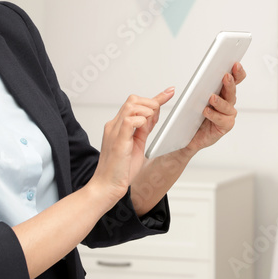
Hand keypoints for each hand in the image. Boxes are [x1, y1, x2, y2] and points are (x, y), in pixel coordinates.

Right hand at [91, 88, 173, 207]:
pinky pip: (129, 120)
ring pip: (132, 106)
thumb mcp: (137, 145)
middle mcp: (114, 125)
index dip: (155, 97)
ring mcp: (115, 131)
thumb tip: (152, 116)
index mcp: (119, 126)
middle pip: (133, 100)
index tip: (170, 92)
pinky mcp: (118, 140)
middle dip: (151, 103)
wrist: (107, 186)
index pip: (135, 104)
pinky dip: (141, 120)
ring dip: (147, 110)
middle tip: (158, 115)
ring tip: (150, 123)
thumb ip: (143, 130)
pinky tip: (144, 127)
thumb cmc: (120, 170)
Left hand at [184, 62, 245, 153]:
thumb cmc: (191, 115)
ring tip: (211, 97)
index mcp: (222, 91)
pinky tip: (206, 111)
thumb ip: (192, 90)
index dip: (237, 72)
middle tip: (226, 76)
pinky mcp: (224, 126)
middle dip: (230, 82)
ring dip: (220, 101)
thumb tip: (185, 83)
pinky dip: (214, 115)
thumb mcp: (190, 99)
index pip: (234, 79)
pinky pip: (222, 120)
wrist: (187, 136)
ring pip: (228, 106)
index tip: (235, 64)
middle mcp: (227, 102)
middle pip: (232, 90)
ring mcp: (227, 115)